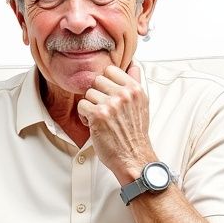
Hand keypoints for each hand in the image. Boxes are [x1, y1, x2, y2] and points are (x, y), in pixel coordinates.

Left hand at [77, 64, 155, 183]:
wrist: (134, 157)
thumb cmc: (135, 134)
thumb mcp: (141, 104)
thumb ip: (136, 82)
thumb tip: (133, 65)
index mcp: (135, 89)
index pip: (110, 70)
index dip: (106, 83)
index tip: (108, 94)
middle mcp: (124, 94)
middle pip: (97, 80)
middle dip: (97, 94)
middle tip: (104, 109)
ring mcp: (111, 104)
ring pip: (88, 93)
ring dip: (90, 106)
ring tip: (100, 118)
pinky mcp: (98, 115)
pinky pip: (82, 106)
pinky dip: (84, 116)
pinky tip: (93, 124)